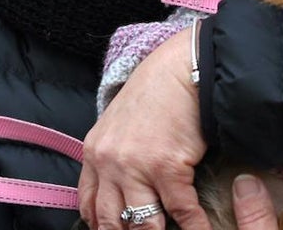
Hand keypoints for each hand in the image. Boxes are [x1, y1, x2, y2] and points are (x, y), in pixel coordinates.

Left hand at [79, 32, 210, 229]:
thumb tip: (120, 188)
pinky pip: (181, 212)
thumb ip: (112, 154)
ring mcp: (137, 167)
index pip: (88, 205)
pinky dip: (194, 228)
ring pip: (144, 224)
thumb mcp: (118, 122)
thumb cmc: (155, 92)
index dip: (100, 226)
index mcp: (94, 152)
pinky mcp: (168, 168)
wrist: (181, 69)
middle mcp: (109, 163)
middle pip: (111, 221)